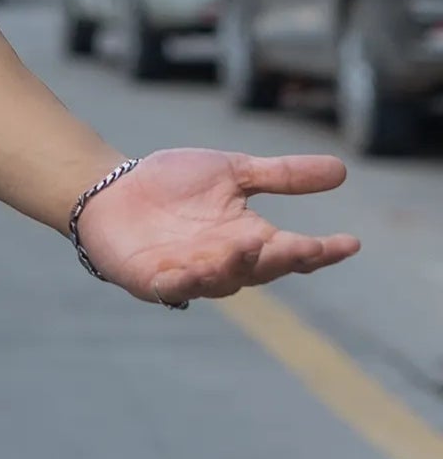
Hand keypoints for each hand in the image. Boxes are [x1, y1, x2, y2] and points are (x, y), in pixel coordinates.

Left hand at [76, 148, 359, 306]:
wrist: (109, 189)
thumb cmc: (171, 184)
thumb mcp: (232, 172)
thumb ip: (281, 175)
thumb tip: (342, 170)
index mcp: (249, 238)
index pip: (294, 251)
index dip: (322, 251)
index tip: (350, 243)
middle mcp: (225, 262)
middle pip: (262, 269)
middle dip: (282, 260)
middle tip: (303, 247)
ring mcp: (189, 274)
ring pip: (220, 281)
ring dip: (235, 267)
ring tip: (247, 246)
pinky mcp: (151, 280)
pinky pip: (171, 288)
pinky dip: (182, 282)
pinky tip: (189, 271)